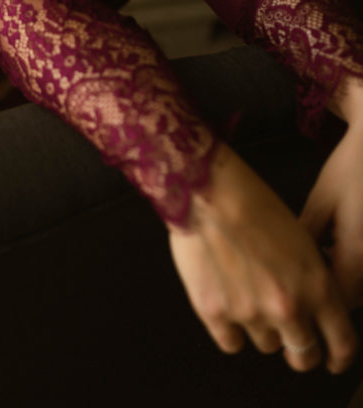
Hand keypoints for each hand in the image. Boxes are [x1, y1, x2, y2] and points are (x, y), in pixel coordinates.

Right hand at [168, 144, 358, 373]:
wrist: (209, 192)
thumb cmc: (254, 205)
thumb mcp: (302, 240)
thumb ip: (313, 280)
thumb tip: (315, 307)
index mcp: (316, 287)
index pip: (342, 344)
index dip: (338, 357)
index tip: (332, 359)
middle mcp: (287, 308)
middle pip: (303, 356)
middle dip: (299, 349)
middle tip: (290, 337)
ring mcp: (249, 314)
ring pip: (266, 346)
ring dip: (263, 329)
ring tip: (248, 295)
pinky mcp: (214, 313)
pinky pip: (231, 343)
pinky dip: (231, 330)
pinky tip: (227, 305)